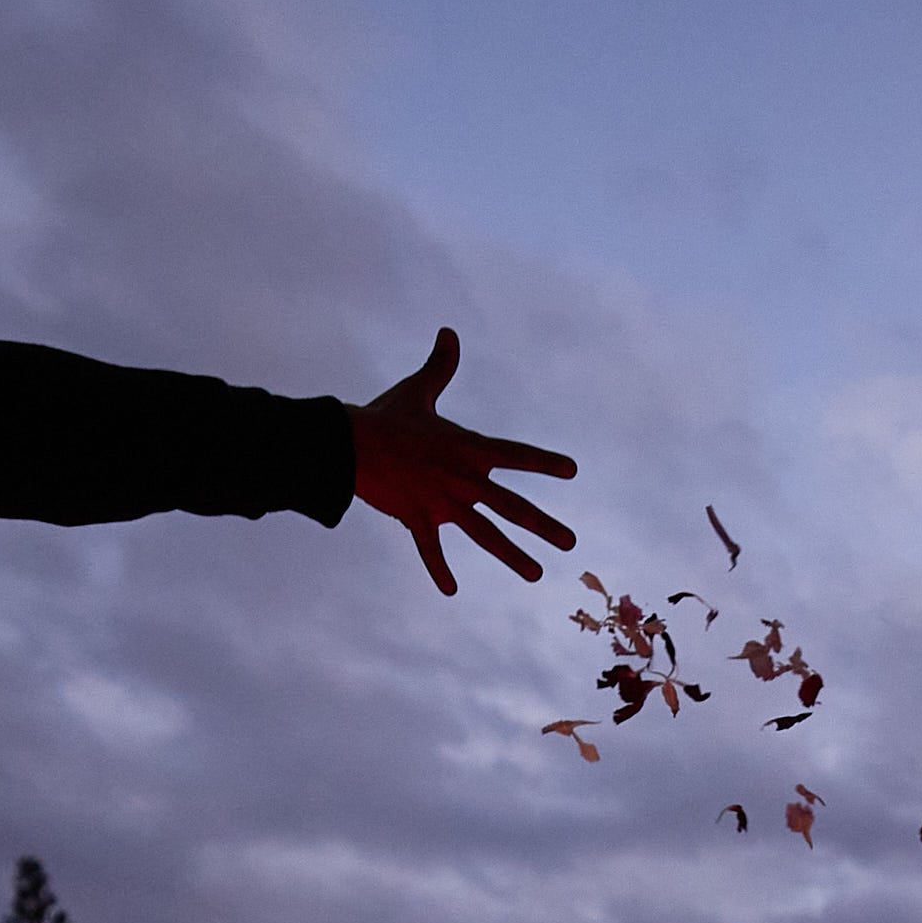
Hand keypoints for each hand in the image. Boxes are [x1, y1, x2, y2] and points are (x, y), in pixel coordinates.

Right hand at [349, 327, 576, 595]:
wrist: (349, 444)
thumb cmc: (385, 416)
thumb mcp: (418, 390)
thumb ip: (440, 366)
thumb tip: (449, 331)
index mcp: (470, 449)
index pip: (517, 455)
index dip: (545, 462)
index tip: (572, 471)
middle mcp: (465, 479)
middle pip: (513, 507)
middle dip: (544, 526)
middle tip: (571, 543)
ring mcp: (443, 503)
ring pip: (486, 534)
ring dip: (512, 556)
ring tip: (536, 574)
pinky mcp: (417, 519)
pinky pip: (431, 549)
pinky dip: (439, 569)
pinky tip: (450, 590)